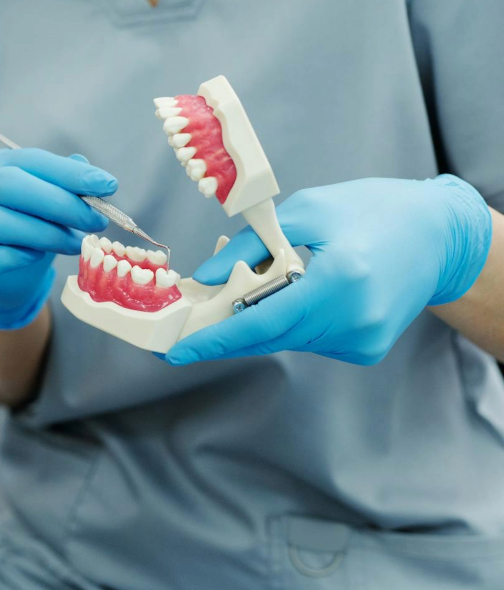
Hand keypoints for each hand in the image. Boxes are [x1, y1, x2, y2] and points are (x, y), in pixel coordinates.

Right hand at [0, 148, 116, 328]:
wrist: (2, 281)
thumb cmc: (29, 235)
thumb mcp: (50, 208)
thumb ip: (65, 190)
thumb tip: (93, 179)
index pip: (31, 160)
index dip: (70, 173)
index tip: (108, 186)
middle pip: (7, 184)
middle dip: (58, 202)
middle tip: (95, 220)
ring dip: (43, 233)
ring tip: (73, 244)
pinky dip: (12, 257)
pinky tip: (34, 257)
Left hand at [166, 175, 492, 364]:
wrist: (439, 235)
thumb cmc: (371, 211)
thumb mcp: (306, 212)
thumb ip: (251, 246)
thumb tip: (204, 279)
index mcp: (340, 281)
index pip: (263, 321)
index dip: (216, 339)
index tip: (176, 353)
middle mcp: (353, 320)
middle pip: (268, 336)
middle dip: (224, 332)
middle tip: (183, 329)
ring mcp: (362, 341)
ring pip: (286, 339)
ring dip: (257, 321)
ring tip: (245, 293)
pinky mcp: (365, 350)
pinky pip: (308, 340)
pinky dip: (289, 322)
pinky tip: (294, 296)